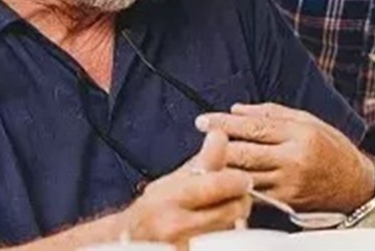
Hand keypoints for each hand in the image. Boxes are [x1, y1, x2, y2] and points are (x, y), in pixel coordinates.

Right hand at [124, 130, 252, 243]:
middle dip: (239, 201)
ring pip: (233, 228)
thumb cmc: (154, 210)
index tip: (243, 179)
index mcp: (170, 198)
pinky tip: (216, 231)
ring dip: (233, 220)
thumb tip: (221, 135)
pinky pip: (226, 243)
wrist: (132, 242)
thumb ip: (202, 160)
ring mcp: (186, 246)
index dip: (238, 180)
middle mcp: (176, 226)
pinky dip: (227, 236)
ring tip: (219, 215)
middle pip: (234, 209)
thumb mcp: (173, 181)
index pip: (218, 184)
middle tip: (233, 198)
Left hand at [196, 103, 374, 212]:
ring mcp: (288, 184)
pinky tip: (224, 178)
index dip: (225, 123)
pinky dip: (236, 185)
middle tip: (200, 139)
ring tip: (204, 159)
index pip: (254, 127)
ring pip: (244, 176)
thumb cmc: (330, 147)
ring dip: (222, 168)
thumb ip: (271, 113)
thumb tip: (236, 109)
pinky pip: (254, 194)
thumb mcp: (307, 120)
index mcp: (300, 134)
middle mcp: (293, 160)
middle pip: (244, 153)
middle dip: (217, 146)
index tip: (204, 120)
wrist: (354, 185)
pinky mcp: (286, 203)